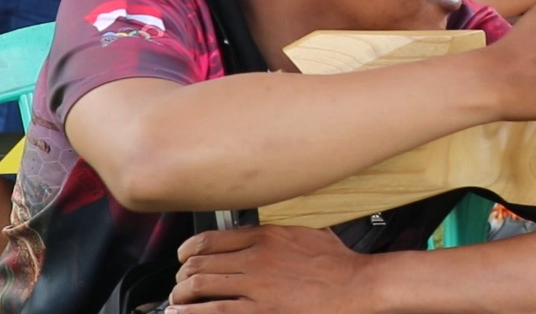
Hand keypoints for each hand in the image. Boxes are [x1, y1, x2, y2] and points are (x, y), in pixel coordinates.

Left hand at [168, 226, 369, 312]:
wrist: (357, 285)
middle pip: (198, 263)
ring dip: (181, 296)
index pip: (209, 239)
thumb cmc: (338, 262)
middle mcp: (256, 257)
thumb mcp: (308, 231)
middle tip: (180, 285)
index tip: (184, 258)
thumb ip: (279, 230)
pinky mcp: (259, 310)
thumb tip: (260, 232)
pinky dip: (190, 313)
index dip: (188, 251)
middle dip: (182, 276)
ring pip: (199, 286)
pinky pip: (212, 311)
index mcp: (266, 235)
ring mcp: (256, 285)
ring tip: (178, 302)